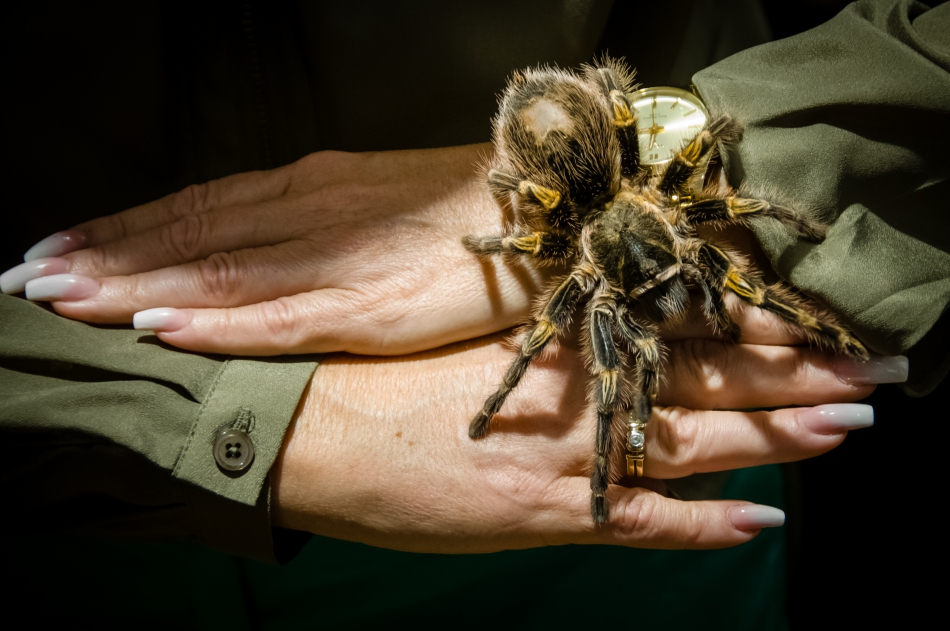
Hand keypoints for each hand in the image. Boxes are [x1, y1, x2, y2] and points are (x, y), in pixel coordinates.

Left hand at [5, 145, 546, 354]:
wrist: (556, 203)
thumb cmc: (472, 208)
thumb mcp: (381, 201)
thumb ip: (321, 225)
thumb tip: (267, 251)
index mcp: (315, 188)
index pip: (199, 208)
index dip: (126, 229)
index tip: (64, 245)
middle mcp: (312, 212)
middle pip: (189, 235)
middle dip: (103, 258)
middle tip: (28, 277)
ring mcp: (338, 257)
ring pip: (216, 272)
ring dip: (132, 286)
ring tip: (62, 298)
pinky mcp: (372, 304)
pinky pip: (279, 315)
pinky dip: (214, 323)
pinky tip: (159, 329)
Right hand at [271, 308, 886, 552]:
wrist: (317, 426)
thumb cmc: (384, 372)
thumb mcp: (472, 336)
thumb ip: (545, 334)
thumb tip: (600, 317)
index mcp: (557, 337)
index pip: (679, 323)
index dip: (754, 322)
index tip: (817, 314)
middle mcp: (575, 388)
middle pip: (707, 378)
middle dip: (796, 375)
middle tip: (874, 367)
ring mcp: (566, 454)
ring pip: (693, 443)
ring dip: (776, 439)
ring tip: (849, 425)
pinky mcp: (540, 511)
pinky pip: (638, 521)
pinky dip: (699, 524)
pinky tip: (757, 522)